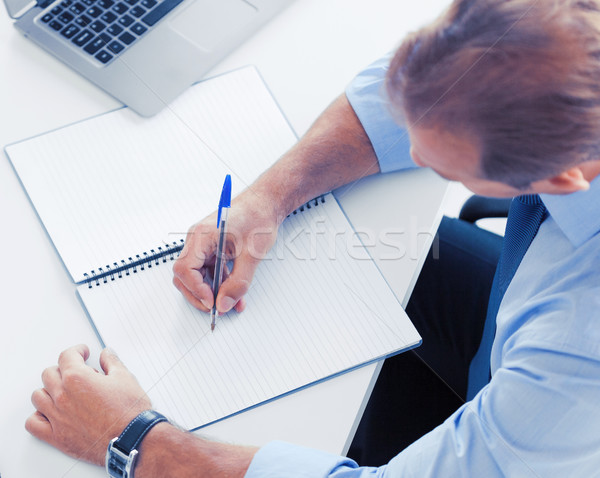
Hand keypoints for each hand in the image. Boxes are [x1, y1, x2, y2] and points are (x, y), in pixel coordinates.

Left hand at [26, 345, 151, 464]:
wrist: (132, 439)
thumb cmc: (129, 412)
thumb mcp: (125, 378)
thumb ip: (112, 363)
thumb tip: (107, 355)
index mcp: (77, 378)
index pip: (67, 356)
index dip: (76, 351)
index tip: (82, 352)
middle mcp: (63, 396)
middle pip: (49, 374)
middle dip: (63, 368)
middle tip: (75, 371)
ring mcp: (57, 417)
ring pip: (38, 396)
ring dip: (49, 390)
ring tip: (62, 391)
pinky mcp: (57, 436)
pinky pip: (33, 423)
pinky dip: (38, 416)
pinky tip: (50, 412)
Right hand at [173, 189, 280, 313]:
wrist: (265, 204)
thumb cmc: (259, 219)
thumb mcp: (252, 255)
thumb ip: (238, 282)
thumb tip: (224, 304)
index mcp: (203, 235)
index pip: (185, 268)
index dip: (196, 289)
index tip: (212, 302)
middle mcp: (198, 239)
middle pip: (185, 275)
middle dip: (199, 295)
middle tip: (217, 309)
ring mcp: (202, 244)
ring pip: (196, 276)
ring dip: (211, 293)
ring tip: (229, 304)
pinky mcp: (210, 249)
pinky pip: (208, 271)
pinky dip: (219, 285)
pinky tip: (234, 295)